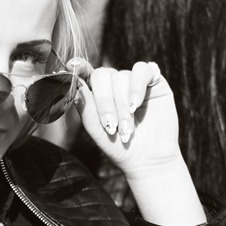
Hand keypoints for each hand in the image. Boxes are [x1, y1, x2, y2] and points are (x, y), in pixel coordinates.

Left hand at [70, 59, 181, 180]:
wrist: (148, 160)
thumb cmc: (119, 147)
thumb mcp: (96, 128)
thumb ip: (85, 105)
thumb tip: (74, 84)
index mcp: (97, 92)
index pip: (86, 73)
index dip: (79, 67)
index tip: (71, 65)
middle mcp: (114, 83)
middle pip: (102, 75)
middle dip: (104, 101)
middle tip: (111, 125)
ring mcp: (134, 81)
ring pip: (121, 77)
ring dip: (122, 105)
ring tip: (126, 128)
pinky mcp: (154, 80)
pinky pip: (142, 70)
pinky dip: (136, 86)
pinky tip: (136, 104)